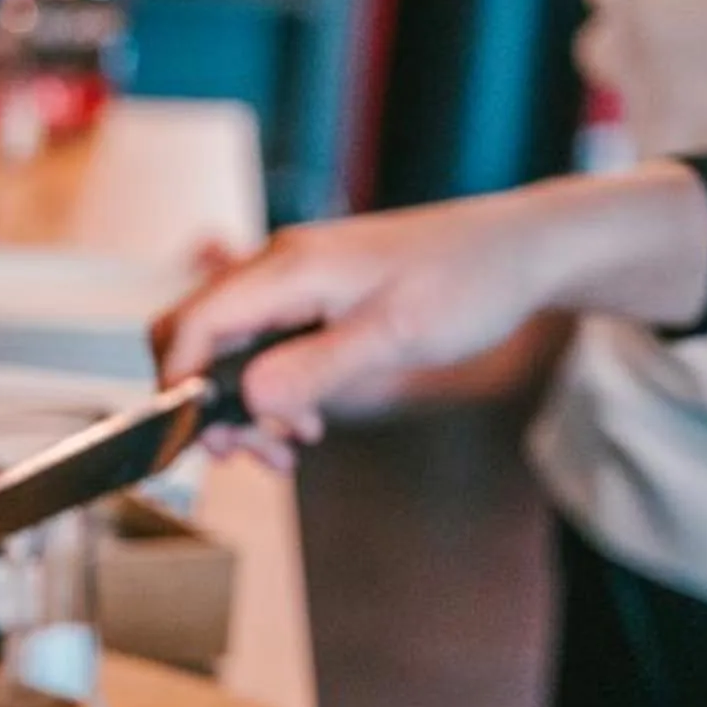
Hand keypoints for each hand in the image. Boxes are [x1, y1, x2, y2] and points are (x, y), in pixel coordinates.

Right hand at [160, 163, 706, 463]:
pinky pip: (264, 347)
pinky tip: (307, 422)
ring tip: (288, 449)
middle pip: (196, 336)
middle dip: (208, 403)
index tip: (202, 439)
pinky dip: (272, 392)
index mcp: (290, 268)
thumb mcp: (396, 336)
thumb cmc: (472, 282)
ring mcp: (296, 281)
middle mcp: (280, 267)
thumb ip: (315, 369)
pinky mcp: (315, 298)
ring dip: (244, 407)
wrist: (525, 251)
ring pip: (228, 348)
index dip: (181, 385)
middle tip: (253, 455)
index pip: (194, 324)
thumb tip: (249, 402)